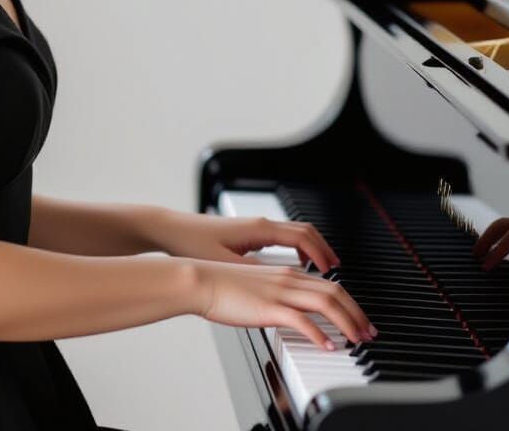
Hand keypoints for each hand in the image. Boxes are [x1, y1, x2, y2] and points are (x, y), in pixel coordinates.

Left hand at [148, 209, 341, 272]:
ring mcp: (254, 227)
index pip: (303, 237)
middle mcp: (260, 224)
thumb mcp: (226, 264)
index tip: (334, 271)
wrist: (170, 230)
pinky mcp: (247, 233)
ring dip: (313, 248)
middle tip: (338, 270)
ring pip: (294, 233)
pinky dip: (298, 248)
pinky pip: (283, 237)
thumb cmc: (193, 243)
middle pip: (305, 231)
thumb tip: (280, 284)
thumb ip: (254, 273)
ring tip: (325, 268)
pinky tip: (298, 265)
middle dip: (324, 250)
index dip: (322, 255)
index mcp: (259, 229)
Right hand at [191, 257, 376, 348]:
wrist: (200, 280)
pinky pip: (302, 320)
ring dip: (347, 322)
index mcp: (285, 273)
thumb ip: (274, 295)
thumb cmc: (221, 284)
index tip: (358, 318)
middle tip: (369, 331)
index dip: (348, 302)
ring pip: (325, 302)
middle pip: (335, 291)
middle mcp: (288, 278)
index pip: (327, 284)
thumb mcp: (255, 286)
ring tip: (358, 339)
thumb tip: (286, 311)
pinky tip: (328, 346)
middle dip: (357, 312)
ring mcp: (280, 292)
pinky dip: (320, 334)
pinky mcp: (269, 307)